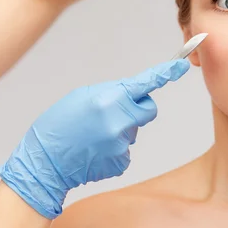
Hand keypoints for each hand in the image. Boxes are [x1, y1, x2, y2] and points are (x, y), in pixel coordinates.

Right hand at [0, 60, 189, 218]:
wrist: (44, 163)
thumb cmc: (59, 125)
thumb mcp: (82, 96)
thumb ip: (112, 92)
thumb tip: (132, 93)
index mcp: (110, 99)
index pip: (145, 83)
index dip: (166, 73)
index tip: (183, 64)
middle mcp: (120, 121)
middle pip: (148, 110)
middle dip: (138, 109)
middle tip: (113, 113)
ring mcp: (122, 143)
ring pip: (134, 130)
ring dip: (120, 130)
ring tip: (92, 135)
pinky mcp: (121, 161)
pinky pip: (126, 149)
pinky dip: (113, 149)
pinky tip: (94, 150)